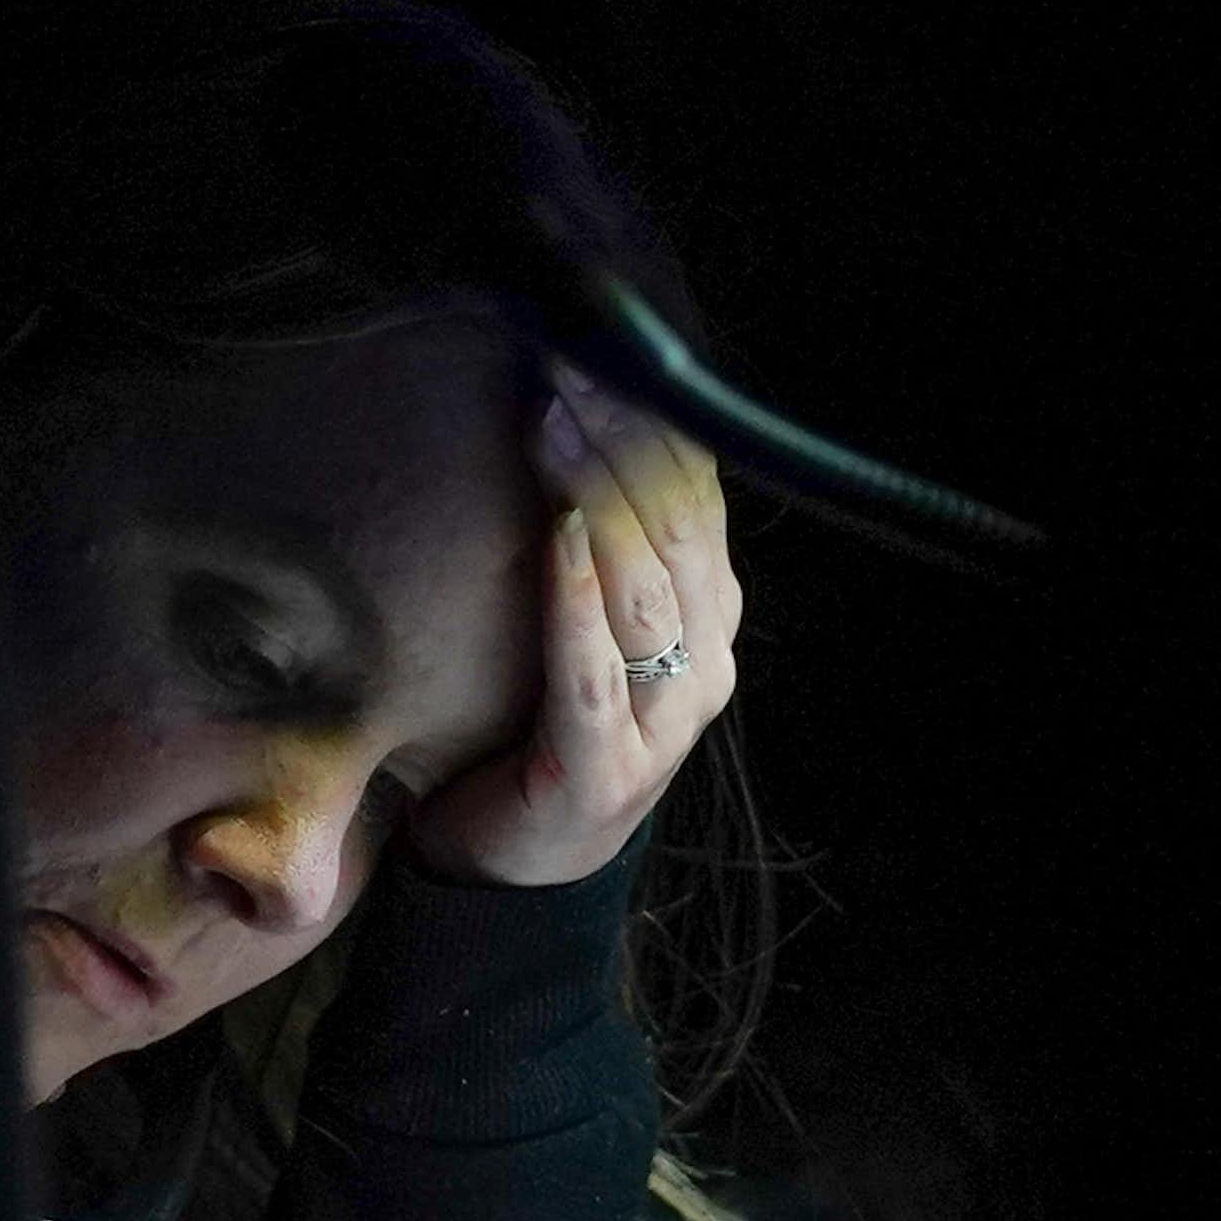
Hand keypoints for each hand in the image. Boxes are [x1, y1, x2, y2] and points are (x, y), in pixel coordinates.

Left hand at [408, 358, 742, 888]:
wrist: (512, 874)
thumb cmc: (534, 732)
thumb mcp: (582, 628)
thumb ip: (601, 548)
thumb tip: (571, 412)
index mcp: (708, 621)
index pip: (696, 499)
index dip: (650, 418)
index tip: (592, 346)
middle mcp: (704, 667)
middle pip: (675, 532)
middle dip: (623, 439)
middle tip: (568, 364)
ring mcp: (663, 727)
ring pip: (645, 592)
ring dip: (600, 498)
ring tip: (556, 423)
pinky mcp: (604, 774)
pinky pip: (594, 675)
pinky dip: (579, 602)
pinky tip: (560, 538)